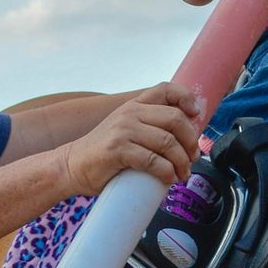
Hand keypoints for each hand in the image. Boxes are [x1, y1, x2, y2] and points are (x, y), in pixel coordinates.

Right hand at [59, 83, 200, 193]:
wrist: (70, 166)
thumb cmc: (106, 153)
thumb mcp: (128, 130)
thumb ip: (151, 126)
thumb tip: (189, 135)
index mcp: (135, 105)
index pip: (166, 89)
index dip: (186, 98)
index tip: (196, 115)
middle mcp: (130, 113)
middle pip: (175, 119)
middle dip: (191, 141)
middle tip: (193, 157)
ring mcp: (123, 130)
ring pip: (167, 142)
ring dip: (182, 161)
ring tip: (183, 173)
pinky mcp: (117, 150)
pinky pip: (153, 160)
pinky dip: (167, 171)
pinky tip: (169, 178)